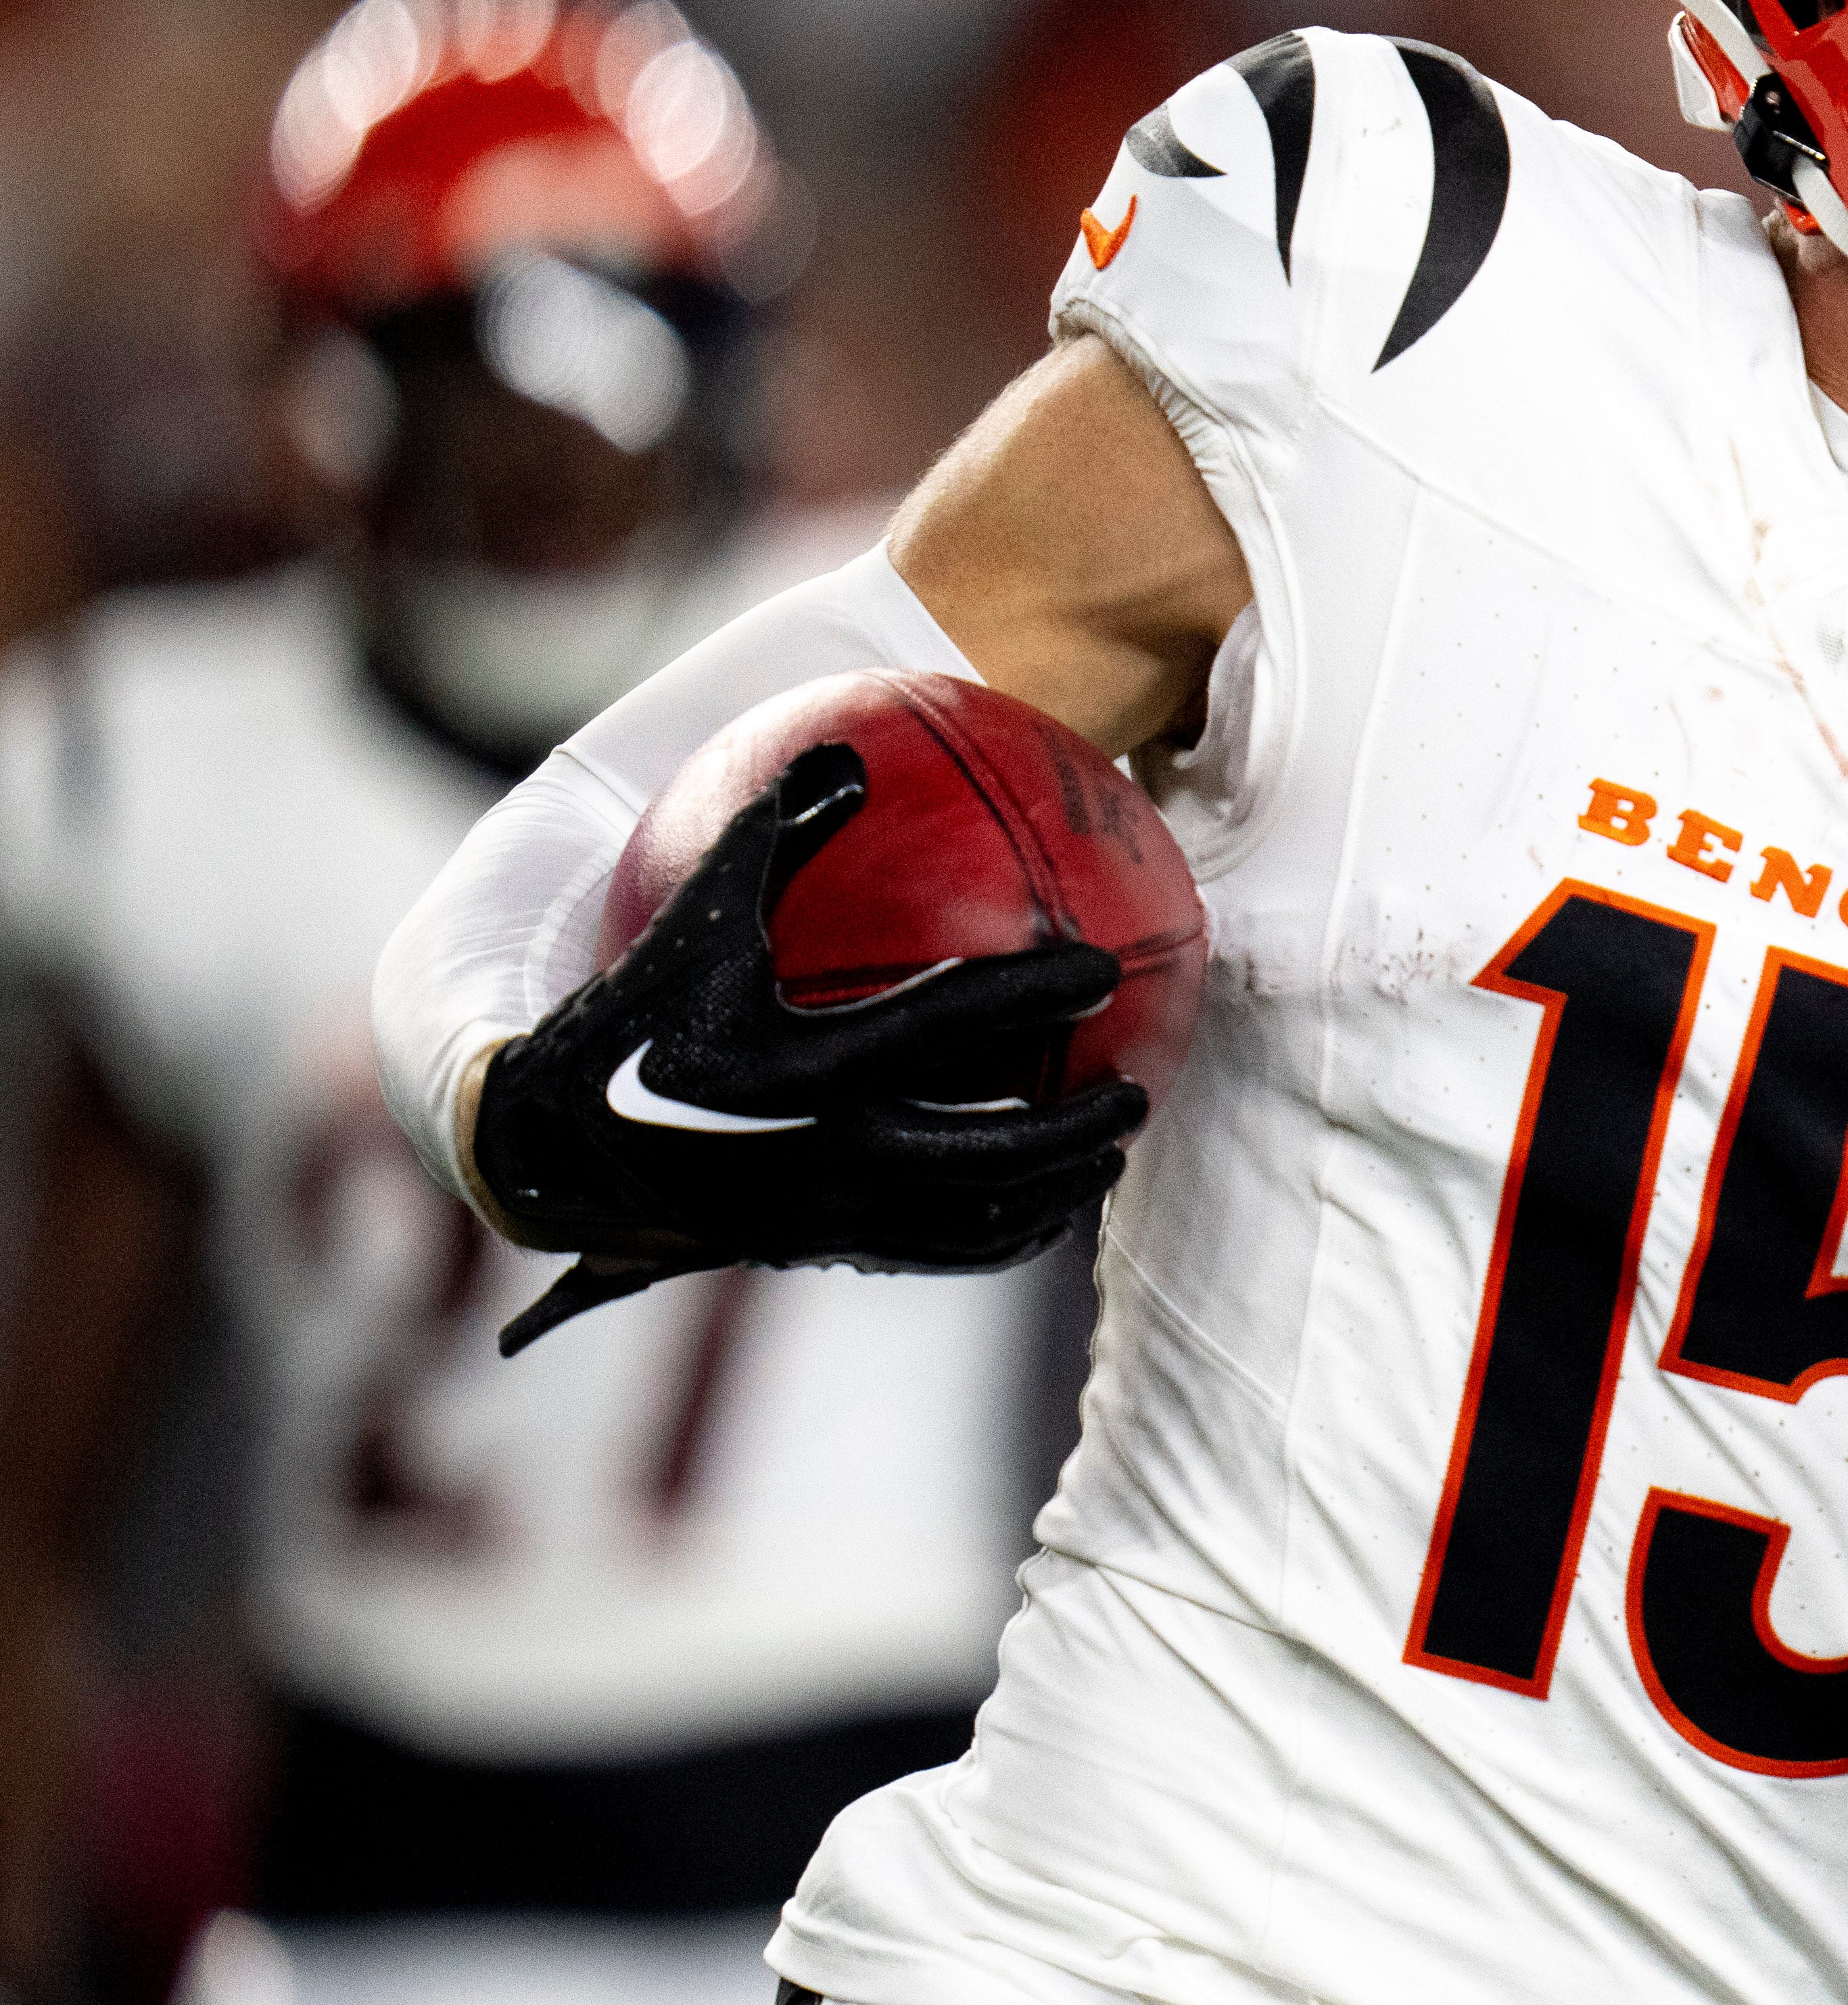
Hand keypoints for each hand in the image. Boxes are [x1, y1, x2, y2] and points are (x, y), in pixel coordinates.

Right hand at [467, 743, 1147, 1347]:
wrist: (552, 1146)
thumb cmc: (630, 1015)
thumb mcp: (694, 915)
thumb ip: (773, 831)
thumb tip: (846, 748)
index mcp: (802, 1063)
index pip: (953, 1023)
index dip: (1037, 990)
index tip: (1105, 967)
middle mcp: (827, 1150)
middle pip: (996, 1150)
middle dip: (1081, 1125)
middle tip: (1139, 1090)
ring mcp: (829, 1214)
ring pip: (980, 1221)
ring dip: (1057, 1192)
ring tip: (1109, 1158)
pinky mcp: (821, 1252)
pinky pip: (938, 1255)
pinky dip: (1003, 1239)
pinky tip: (1039, 1210)